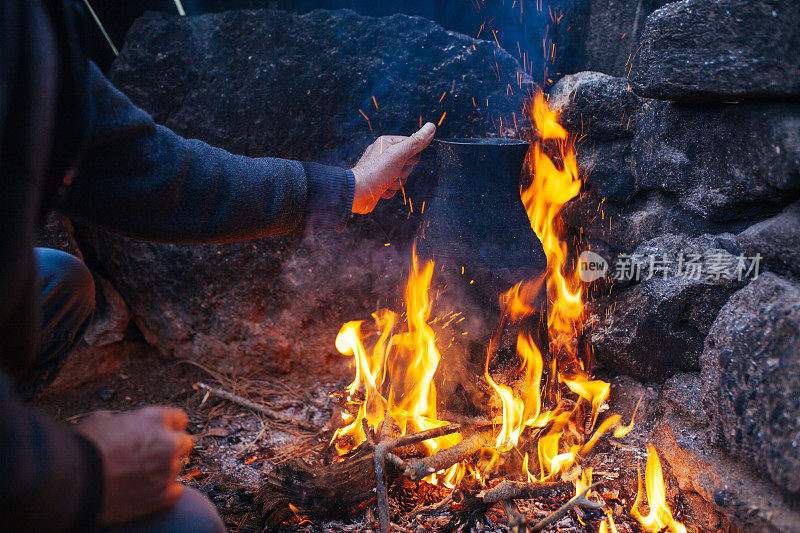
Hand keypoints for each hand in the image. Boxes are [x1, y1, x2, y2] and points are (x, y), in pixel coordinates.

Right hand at [75, 406, 193, 526]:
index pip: (179, 418)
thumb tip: (119, 423)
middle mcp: (166, 443)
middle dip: (173, 447)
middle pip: (185, 442)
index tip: (162, 433)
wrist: (73, 482)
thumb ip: (121, 420)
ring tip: (143, 474)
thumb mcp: (100, 420)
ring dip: (165, 469)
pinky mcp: (161, 496)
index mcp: (153, 419)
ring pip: (179, 467)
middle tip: (154, 455)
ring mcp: (166, 470)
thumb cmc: (82, 448)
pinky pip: (176, 490)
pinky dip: (166, 491)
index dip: (169, 426)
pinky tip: (149, 489)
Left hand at [350, 122, 435, 213]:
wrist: (357, 193)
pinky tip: (381, 188)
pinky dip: (390, 190)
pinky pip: (394, 187)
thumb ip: (416, 142)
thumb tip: (431, 127)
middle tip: (393, 172)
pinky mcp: (380, 182)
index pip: (412, 146)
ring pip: (402, 177)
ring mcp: (382, 169)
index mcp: (387, 143)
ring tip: (385, 181)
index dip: (411, 157)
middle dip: (403, 172)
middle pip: (408, 164)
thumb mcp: (399, 154)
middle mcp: (384, 154)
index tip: (402, 160)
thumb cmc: (375, 172)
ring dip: (396, 183)